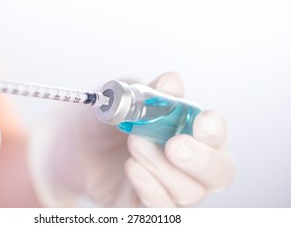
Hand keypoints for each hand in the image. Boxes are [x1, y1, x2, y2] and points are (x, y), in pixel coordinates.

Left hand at [30, 72, 234, 206]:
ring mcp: (169, 187)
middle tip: (174, 145)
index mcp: (189, 131)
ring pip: (190, 192)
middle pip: (219, 173)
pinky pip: (162, 207)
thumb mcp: (124, 99)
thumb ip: (150, 93)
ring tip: (135, 143)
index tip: (202, 121)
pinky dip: (150, 187)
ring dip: (163, 167)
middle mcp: (188, 163)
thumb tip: (171, 83)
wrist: (71, 144)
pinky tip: (133, 167)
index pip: (218, 137)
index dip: (216, 131)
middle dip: (201, 160)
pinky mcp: (147, 205)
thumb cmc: (106, 120)